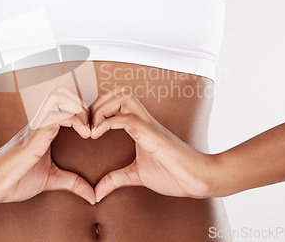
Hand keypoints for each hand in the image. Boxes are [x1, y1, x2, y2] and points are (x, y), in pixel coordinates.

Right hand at [0, 86, 95, 204]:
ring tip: (89, 129)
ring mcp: (37, 126)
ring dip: (80, 110)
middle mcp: (40, 123)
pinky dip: (76, 120)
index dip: (84, 112)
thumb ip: (72, 183)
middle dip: (83, 106)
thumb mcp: (51, 180)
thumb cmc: (15, 179)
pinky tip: (84, 134)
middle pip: (63, 95)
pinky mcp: (35, 134)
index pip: (65, 106)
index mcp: (44, 130)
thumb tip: (93, 196)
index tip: (96, 131)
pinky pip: (57, 115)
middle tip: (95, 127)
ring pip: (60, 99)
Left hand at [90, 86, 217, 202]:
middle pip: (118, 92)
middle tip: (86, 123)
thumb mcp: (137, 175)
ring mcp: (148, 125)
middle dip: (98, 102)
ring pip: (123, 97)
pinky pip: (126, 119)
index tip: (85, 127)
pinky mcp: (152, 135)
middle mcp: (144, 120)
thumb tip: (97, 192)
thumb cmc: (174, 174)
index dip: (98, 108)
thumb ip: (116, 179)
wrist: (198, 179)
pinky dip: (107, 123)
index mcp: (140, 126)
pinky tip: (96, 135)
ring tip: (91, 128)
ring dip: (102, 108)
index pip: (117, 102)